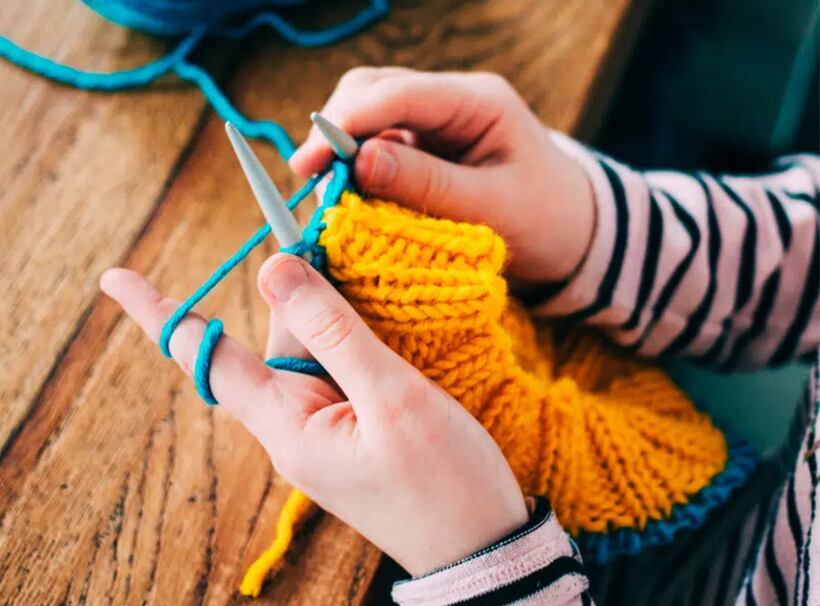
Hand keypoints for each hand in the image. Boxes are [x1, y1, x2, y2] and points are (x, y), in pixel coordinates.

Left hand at [101, 255, 527, 575]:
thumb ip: (333, 330)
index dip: (160, 313)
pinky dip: (349, 335)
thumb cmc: (444, 483)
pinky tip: (378, 314)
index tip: (113, 277)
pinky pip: (335, 370)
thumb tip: (274, 267)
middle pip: (273, 338)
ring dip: (331, 309)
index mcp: (286, 425)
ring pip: (309, 349)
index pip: (207, 358)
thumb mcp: (392, 397)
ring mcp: (321, 430)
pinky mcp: (350, 431)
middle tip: (322, 228)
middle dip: (296, 286)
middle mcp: (291, 426)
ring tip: (366, 274)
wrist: (484, 552)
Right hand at [291, 67, 594, 283]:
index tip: (309, 164)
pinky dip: (353, 168)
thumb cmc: (544, 222)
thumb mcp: (492, 209)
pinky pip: (374, 144)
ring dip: (339, 149)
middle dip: (334, 131)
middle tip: (310, 181)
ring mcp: (434, 121)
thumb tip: (358, 163)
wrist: (572, 236)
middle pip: (371, 91)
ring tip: (324, 192)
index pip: (397, 94)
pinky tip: (344, 196)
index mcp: (478, 101)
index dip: (346, 124)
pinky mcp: (423, 146)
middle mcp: (451, 100)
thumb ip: (426, 185)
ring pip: (366, 114)